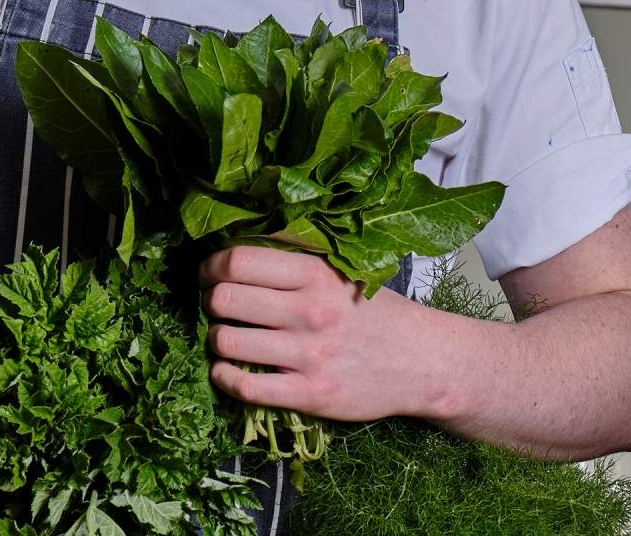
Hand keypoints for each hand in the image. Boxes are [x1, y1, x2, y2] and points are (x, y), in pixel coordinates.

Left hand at [198, 245, 433, 422]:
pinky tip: (229, 370)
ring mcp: (309, 355)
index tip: (209, 273)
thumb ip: (296, 255)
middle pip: (224, 299)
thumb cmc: (374, 312)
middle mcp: (309, 312)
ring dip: (216, 340)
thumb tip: (240, 236)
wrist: (421, 362)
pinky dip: (224, 377)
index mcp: (315, 274)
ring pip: (226, 343)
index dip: (211, 266)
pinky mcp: (310, 394)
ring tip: (226, 337)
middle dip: (210, 301)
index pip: (238, 261)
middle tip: (216, 305)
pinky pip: (244, 386)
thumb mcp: (342, 271)